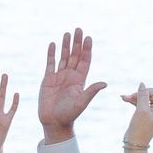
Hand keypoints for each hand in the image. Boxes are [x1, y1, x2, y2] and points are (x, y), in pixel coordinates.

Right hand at [36, 27, 104, 142]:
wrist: (54, 123)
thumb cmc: (69, 115)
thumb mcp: (82, 103)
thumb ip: (91, 91)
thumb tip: (104, 83)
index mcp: (80, 80)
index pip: (84, 60)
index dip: (86, 49)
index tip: (88, 37)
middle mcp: (70, 76)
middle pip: (74, 55)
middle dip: (76, 43)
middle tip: (78, 29)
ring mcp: (59, 77)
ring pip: (63, 57)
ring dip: (65, 46)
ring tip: (67, 33)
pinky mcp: (48, 80)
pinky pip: (50, 64)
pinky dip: (51, 54)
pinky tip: (53, 44)